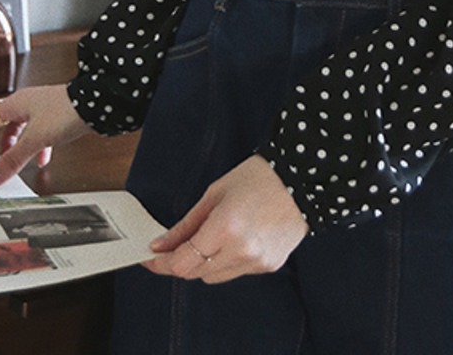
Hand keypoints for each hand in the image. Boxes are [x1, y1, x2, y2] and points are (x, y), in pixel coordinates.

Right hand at [0, 84, 89, 185]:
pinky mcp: (56, 115)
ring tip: (13, 164)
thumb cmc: (66, 111)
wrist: (97, 103)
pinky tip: (42, 160)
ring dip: (15, 148)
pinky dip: (36, 147)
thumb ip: (12, 160)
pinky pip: (38, 133)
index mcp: (16, 103)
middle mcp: (27, 102)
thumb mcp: (35, 140)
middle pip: (2, 124)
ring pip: (20, 129)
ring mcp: (42, 108)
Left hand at [144, 156, 307, 283]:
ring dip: (205, 262)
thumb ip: (186, 224)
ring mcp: (257, 262)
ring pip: (214, 276)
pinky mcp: (269, 266)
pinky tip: (237, 237)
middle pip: (195, 273)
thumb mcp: (215, 193)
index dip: (162, 264)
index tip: (150, 258)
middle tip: (178, 242)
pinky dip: (228, 260)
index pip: (182, 262)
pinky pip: (236, 272)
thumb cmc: (259, 177)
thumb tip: (161, 245)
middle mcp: (241, 250)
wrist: (302, 179)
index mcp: (225, 227)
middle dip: (182, 259)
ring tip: (215, 234)